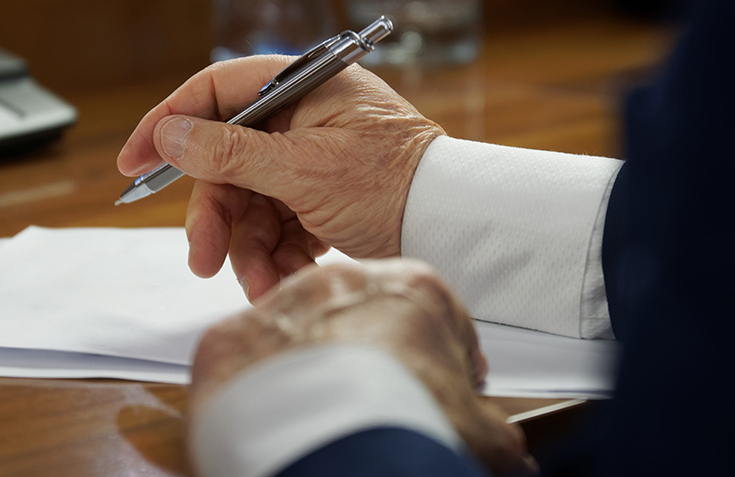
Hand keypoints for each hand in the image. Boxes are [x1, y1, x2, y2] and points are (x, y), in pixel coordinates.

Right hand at [117, 56, 444, 299]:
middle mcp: (303, 117)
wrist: (455, 229)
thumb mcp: (303, 168)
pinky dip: (275, 253)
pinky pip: (279, 222)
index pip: (217, 91)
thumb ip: (230, 152)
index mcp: (303, 87)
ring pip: (251, 200)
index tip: (135, 163)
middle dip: (216, 214)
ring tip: (256, 284)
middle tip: (202, 257)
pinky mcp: (320, 196)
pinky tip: (282, 279)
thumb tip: (169, 134)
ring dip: (247, 246)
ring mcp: (311, 159)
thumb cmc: (394, 184)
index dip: (169, 124)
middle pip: (228, 159)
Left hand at [189, 259, 535, 476]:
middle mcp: (342, 282)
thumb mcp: (479, 430)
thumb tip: (504, 452)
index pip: (428, 316)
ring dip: (306, 366)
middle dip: (364, 355)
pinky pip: (245, 362)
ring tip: (321, 417)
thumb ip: (491, 428)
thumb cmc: (409, 427)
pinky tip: (276, 421)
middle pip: (356, 316)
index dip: (432, 359)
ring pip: (297, 332)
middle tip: (369, 406)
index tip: (426, 387)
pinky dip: (256, 390)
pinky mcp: (229, 339)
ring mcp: (282, 305)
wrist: (335, 450)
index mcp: (414, 289)